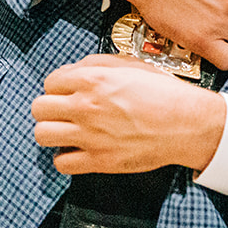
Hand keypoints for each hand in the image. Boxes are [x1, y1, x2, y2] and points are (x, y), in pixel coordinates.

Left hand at [32, 54, 225, 173]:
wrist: (188, 123)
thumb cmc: (165, 92)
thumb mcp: (132, 64)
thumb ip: (97, 63)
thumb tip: (73, 71)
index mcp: (93, 79)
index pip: (50, 82)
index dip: (58, 86)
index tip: (67, 92)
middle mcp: (86, 106)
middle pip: (39, 108)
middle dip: (50, 108)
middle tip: (63, 111)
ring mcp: (90, 135)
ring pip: (42, 135)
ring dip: (53, 132)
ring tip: (67, 131)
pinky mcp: (98, 161)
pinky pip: (61, 163)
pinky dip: (66, 158)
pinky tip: (79, 149)